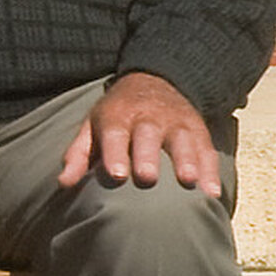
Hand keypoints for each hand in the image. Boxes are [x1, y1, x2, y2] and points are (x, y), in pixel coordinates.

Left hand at [57, 70, 223, 201]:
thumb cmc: (117, 115)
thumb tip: (63, 183)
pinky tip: (212, 193)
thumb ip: (79, 154)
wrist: (154, 82)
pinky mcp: (198, 130)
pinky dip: (210, 170)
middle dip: (148, 155)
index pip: (114, 132)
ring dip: (186, 161)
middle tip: (147, 178)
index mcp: (118, 115)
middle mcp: (148, 117)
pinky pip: (207, 150)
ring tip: (188, 182)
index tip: (116, 175)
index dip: (115, 153)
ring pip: (182, 140)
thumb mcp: (93, 126)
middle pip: (148, 134)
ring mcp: (176, 123)